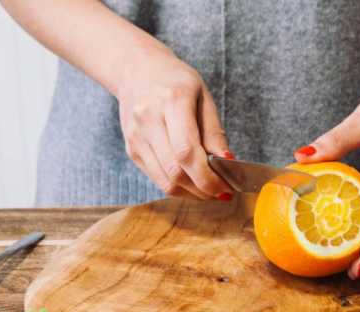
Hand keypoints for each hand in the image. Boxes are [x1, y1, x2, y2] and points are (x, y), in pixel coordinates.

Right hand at [117, 46, 232, 199]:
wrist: (136, 70)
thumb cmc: (175, 81)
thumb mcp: (203, 96)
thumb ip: (214, 131)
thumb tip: (228, 162)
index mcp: (171, 101)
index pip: (187, 152)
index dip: (207, 177)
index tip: (226, 187)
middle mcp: (149, 119)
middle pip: (175, 171)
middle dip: (203, 189)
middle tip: (222, 193)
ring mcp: (136, 137)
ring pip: (165, 180)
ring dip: (191, 193)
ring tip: (209, 191)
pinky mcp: (131, 149)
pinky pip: (157, 178)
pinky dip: (178, 187)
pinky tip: (193, 183)